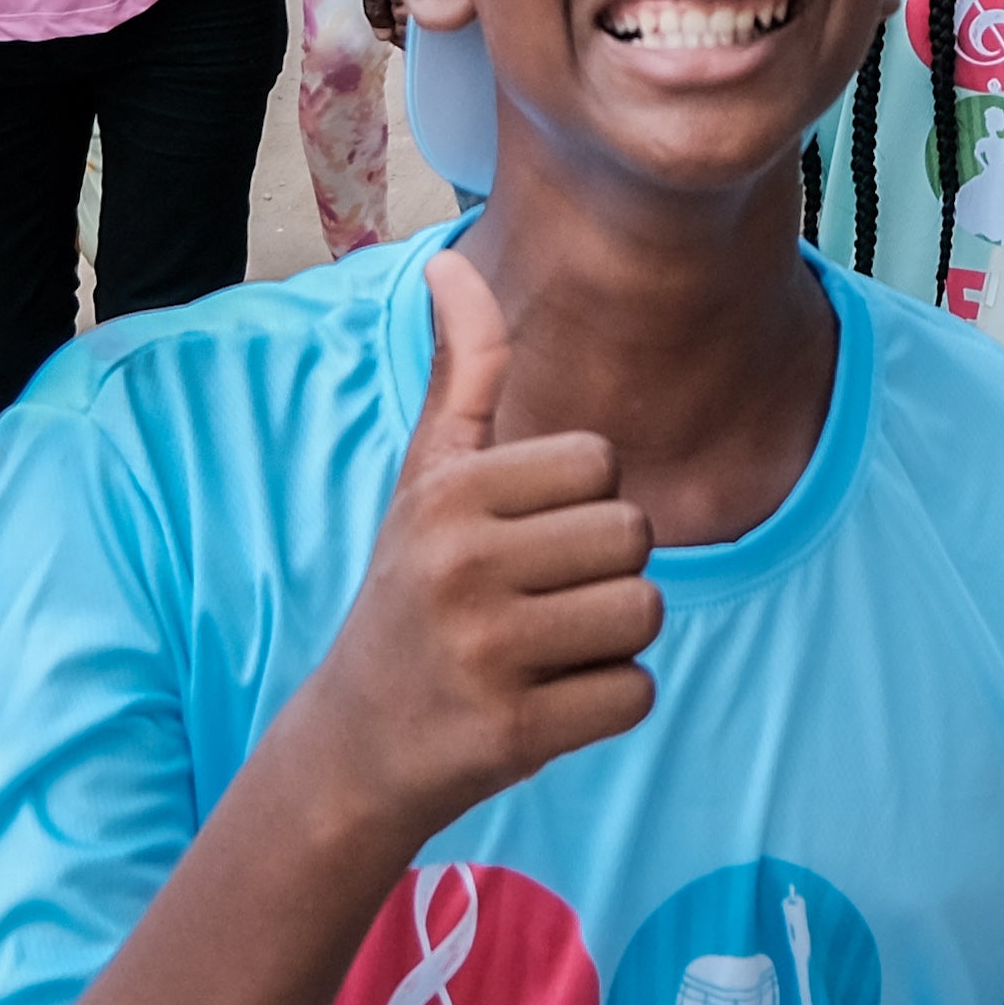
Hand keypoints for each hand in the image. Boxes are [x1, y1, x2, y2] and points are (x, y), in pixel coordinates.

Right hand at [280, 248, 663, 856]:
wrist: (359, 743)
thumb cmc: (413, 590)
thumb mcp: (427, 480)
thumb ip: (461, 372)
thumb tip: (449, 261)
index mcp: (449, 492)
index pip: (601, 462)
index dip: (582, 504)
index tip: (524, 540)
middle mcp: (461, 564)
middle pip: (633, 535)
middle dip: (604, 572)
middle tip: (534, 604)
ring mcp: (485, 652)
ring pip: (644, 612)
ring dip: (611, 640)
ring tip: (542, 650)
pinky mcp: (513, 733)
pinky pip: (635, 694)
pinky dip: (606, 704)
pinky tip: (544, 704)